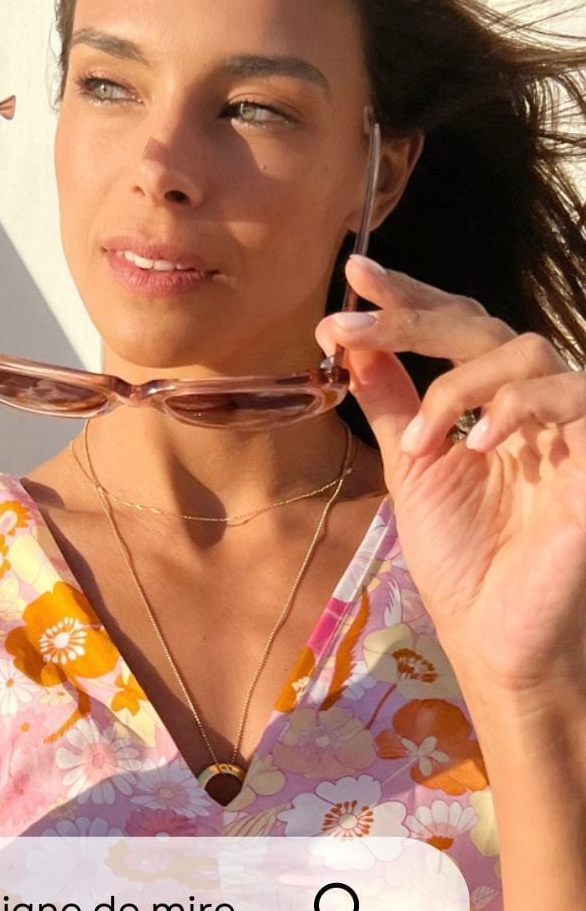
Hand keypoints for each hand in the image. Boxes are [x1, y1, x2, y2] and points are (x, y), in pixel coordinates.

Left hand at [314, 254, 585, 697]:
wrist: (496, 638)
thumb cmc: (463, 563)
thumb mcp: (412, 471)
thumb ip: (391, 402)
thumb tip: (348, 343)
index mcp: (489, 404)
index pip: (456, 328)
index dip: (408, 297)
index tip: (353, 272)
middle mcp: (531, 403)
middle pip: (483, 325)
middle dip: (411, 315)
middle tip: (349, 319)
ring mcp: (568, 426)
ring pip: (526, 350)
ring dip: (459, 385)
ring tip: (422, 443)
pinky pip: (576, 395)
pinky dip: (522, 405)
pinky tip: (484, 441)